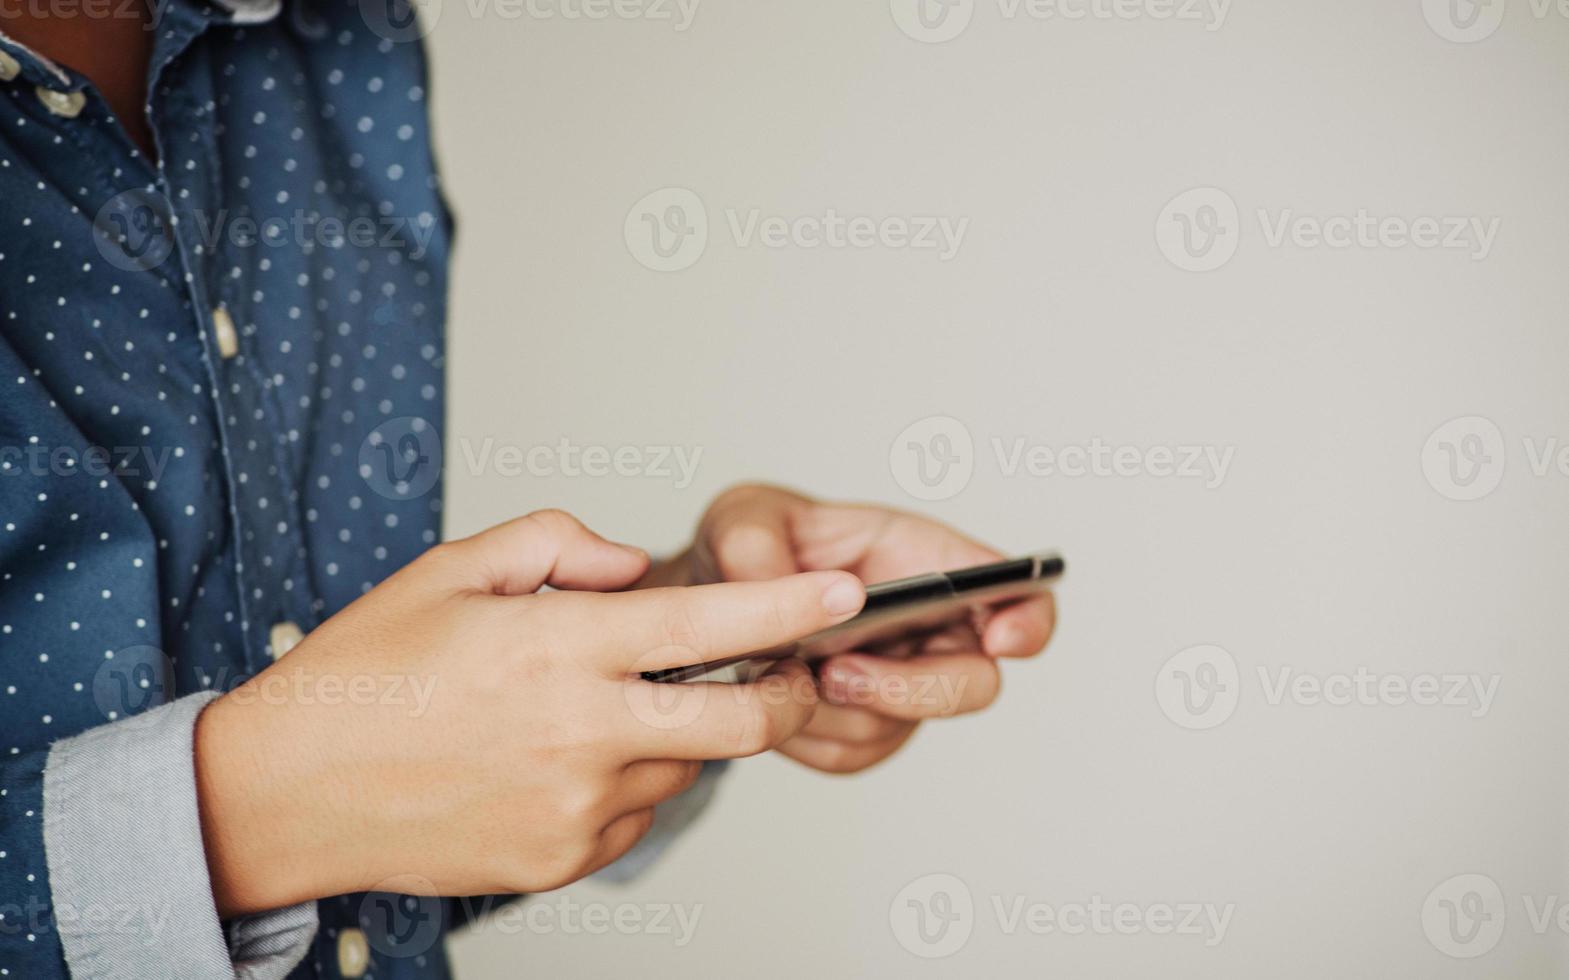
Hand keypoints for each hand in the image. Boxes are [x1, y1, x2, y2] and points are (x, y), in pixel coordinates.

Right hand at [194, 510, 864, 915]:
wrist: (288, 792)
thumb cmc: (364, 671)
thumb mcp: (451, 567)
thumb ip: (559, 544)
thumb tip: (634, 567)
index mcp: (557, 648)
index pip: (709, 624)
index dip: (791, 608)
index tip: (844, 594)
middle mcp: (581, 734)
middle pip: (743, 723)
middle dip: (783, 692)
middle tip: (781, 670)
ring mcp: (575, 809)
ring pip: (687, 766)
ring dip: (681, 731)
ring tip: (604, 705)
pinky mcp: (560, 860)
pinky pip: (637, 815)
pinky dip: (631, 780)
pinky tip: (564, 758)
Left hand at [649, 485, 1055, 773]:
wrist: (713, 601)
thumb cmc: (754, 543)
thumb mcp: (743, 518)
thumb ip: (754, 544)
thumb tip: (780, 597)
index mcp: (924, 561)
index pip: (1016, 592)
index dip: (1028, 620)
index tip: (1002, 639)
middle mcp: (928, 629)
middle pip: (974, 683)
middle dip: (911, 689)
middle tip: (837, 672)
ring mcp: (898, 683)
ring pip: (898, 727)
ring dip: (836, 712)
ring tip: (780, 673)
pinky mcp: (859, 726)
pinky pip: (849, 754)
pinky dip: (804, 736)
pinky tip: (770, 696)